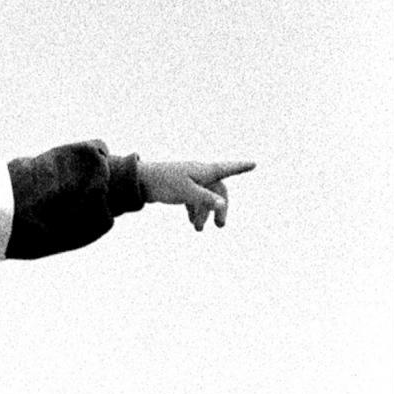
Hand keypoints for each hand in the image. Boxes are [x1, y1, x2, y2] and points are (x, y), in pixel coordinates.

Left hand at [137, 157, 255, 230]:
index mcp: (203, 171)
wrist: (140, 182)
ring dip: (204, 213)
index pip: (226, 170)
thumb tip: (223, 205)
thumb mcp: (186, 192)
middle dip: (220, 208)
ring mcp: (190, 181)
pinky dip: (195, 211)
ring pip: (205, 198)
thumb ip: (205, 199)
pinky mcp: (181, 188)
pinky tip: (192, 223)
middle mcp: (199, 174)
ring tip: (198, 230)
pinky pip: (194, 200)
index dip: (240, 168)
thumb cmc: (164, 183)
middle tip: (220, 226)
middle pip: (217, 190)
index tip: (254, 164)